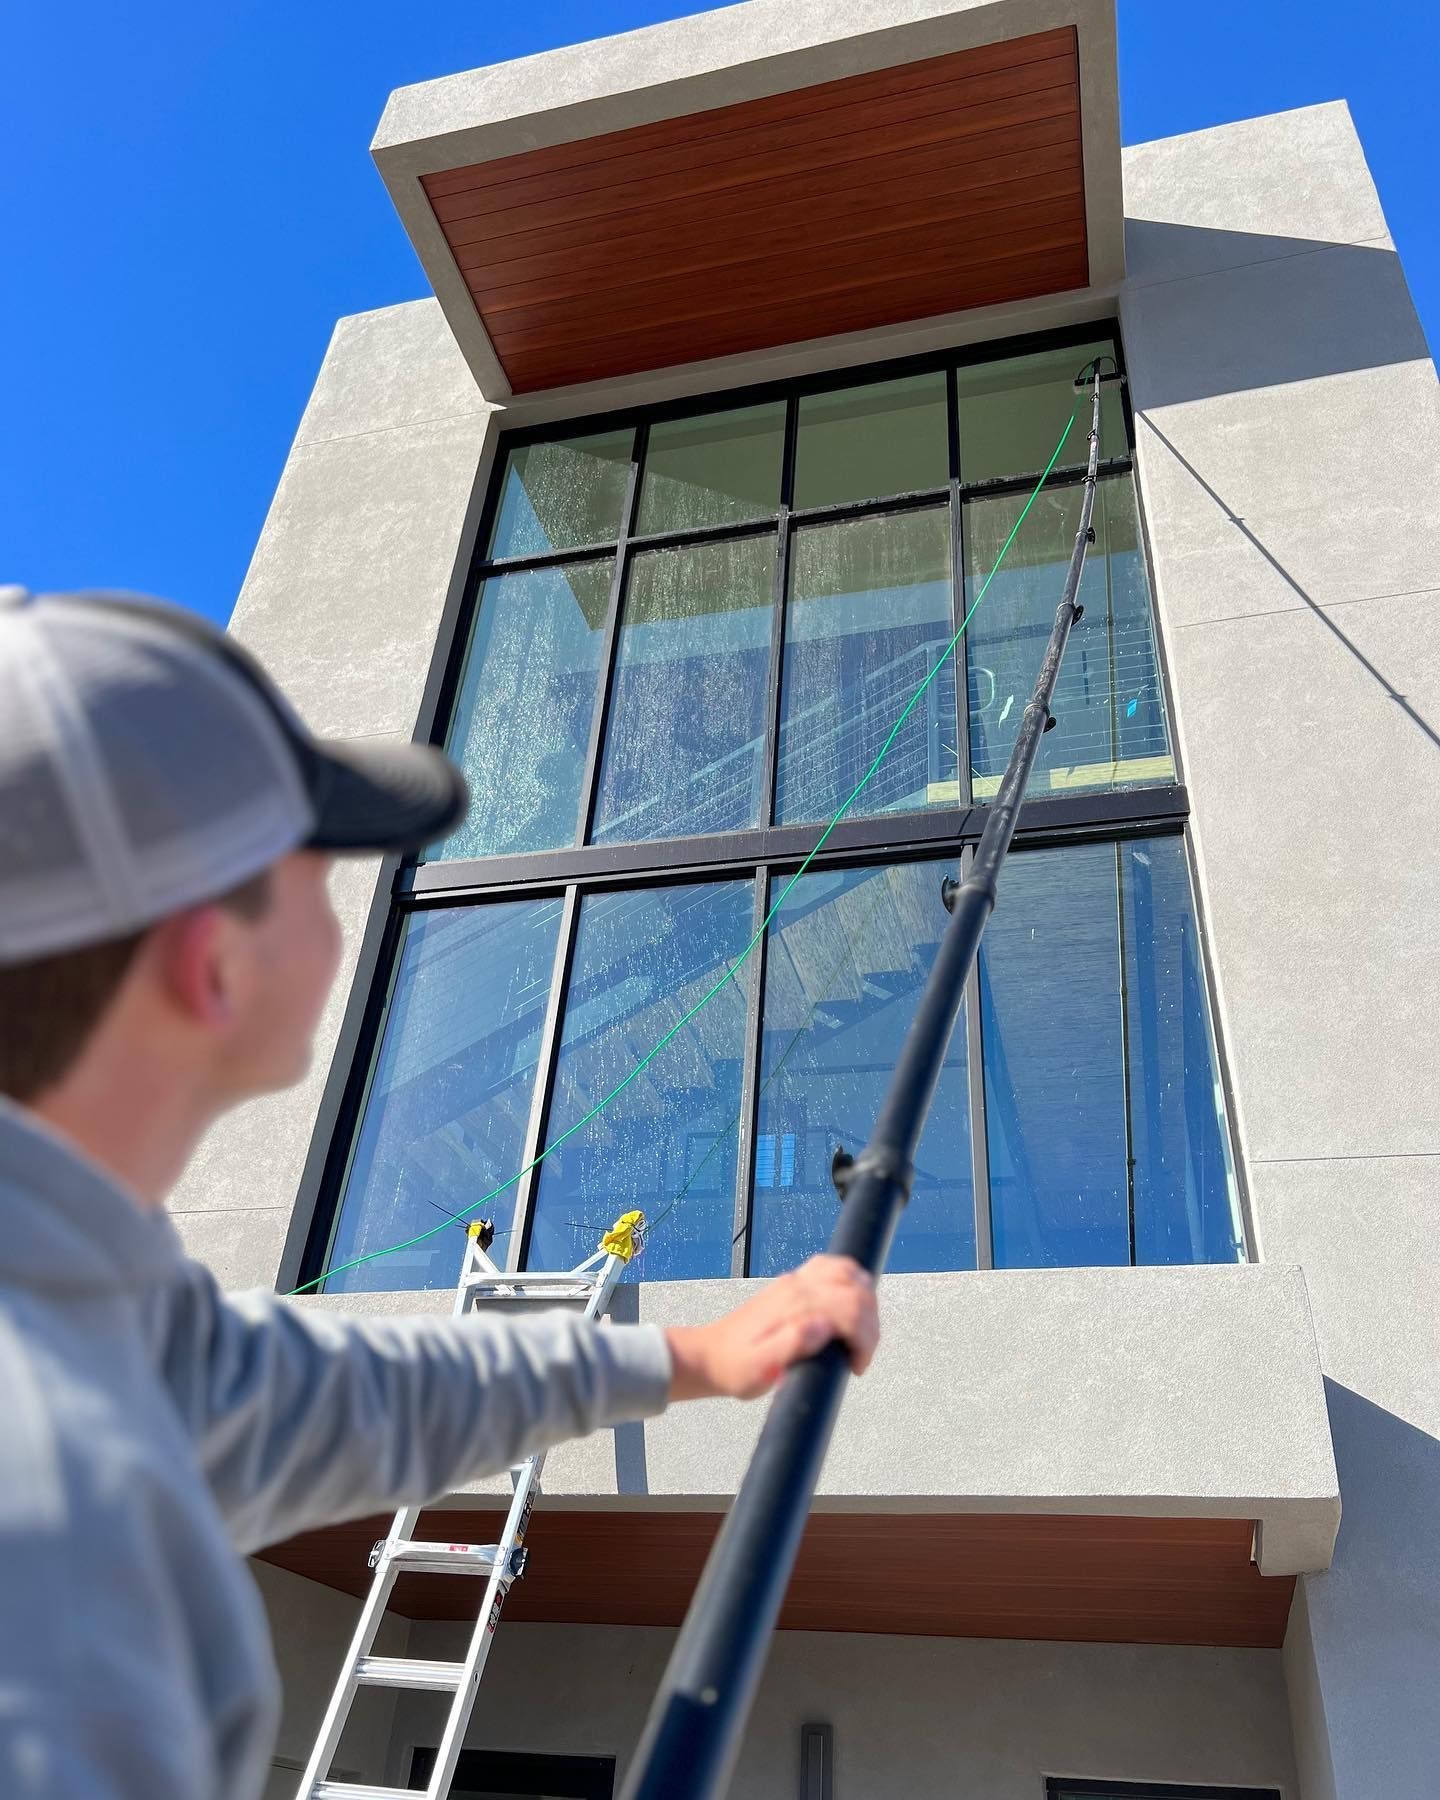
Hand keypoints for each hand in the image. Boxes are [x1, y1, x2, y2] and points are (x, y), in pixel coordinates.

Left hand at [664, 1255, 878, 1401]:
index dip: (865, 1338)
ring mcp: (797, 1281)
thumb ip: (792, 1346)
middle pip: (856, 1288)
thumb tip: (824, 1327)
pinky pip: (834, 1268)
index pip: (850, 1307)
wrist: (710, 1356)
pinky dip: (853, 1284)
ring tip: (859, 1333)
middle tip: (860, 1354)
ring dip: (866, 1300)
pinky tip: (850, 1308)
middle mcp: (797, 1287)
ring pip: (848, 1271)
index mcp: (793, 1307)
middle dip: (870, 1323)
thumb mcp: (759, 1369)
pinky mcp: (796, 1282)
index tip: (856, 1365)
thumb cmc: (736, 1368)